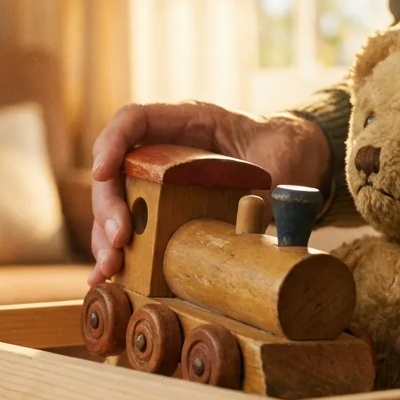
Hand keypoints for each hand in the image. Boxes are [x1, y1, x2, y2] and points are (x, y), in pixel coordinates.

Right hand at [87, 101, 330, 284]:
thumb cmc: (284, 151)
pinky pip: (132, 229)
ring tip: (109, 269)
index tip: (102, 173)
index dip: (111, 144)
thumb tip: (251, 226)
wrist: (297, 163)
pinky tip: (108, 278)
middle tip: (118, 239)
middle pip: (115, 171)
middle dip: (108, 206)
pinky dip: (119, 252)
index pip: (134, 121)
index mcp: (187, 122)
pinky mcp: (163, 211)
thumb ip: (264, 189)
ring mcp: (159, 181)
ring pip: (116, 205)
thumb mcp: (279, 164)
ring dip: (105, 237)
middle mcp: (163, 150)